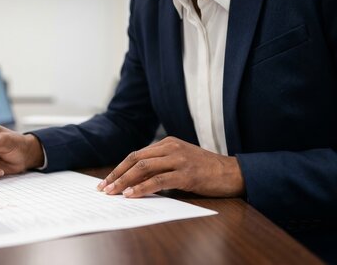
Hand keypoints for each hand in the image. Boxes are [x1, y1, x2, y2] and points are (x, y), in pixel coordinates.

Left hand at [97, 136, 244, 197]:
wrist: (232, 173)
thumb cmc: (205, 170)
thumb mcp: (180, 162)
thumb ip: (160, 166)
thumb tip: (134, 181)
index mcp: (168, 142)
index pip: (136, 154)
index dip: (119, 168)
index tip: (107, 180)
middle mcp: (171, 147)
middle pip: (135, 159)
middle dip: (117, 174)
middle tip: (103, 188)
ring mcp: (179, 159)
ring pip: (144, 168)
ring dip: (124, 181)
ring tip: (113, 193)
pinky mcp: (186, 174)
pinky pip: (158, 180)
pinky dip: (141, 188)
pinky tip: (131, 194)